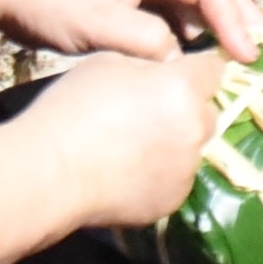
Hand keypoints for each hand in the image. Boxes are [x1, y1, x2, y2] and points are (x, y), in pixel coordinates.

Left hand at [0, 0, 262, 65]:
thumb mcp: (94, 22)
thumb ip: (142, 40)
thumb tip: (182, 64)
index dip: (235, 21)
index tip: (248, 54)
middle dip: (247, 22)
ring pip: (201, 11)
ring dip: (228, 33)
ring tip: (252, 63)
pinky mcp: (136, 12)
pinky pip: (180, 25)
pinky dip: (200, 42)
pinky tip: (206, 66)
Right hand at [12, 46, 235, 228]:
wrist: (50, 171)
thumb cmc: (72, 108)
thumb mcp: (108, 63)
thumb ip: (148, 65)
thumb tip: (164, 72)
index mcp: (182, 88)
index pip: (212, 70)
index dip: (195, 70)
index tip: (178, 76)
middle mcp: (194, 128)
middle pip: (206, 112)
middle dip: (186, 109)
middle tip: (148, 114)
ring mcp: (186, 168)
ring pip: (192, 149)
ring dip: (174, 144)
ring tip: (133, 148)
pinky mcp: (172, 200)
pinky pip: (176, 179)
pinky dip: (161, 174)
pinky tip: (129, 172)